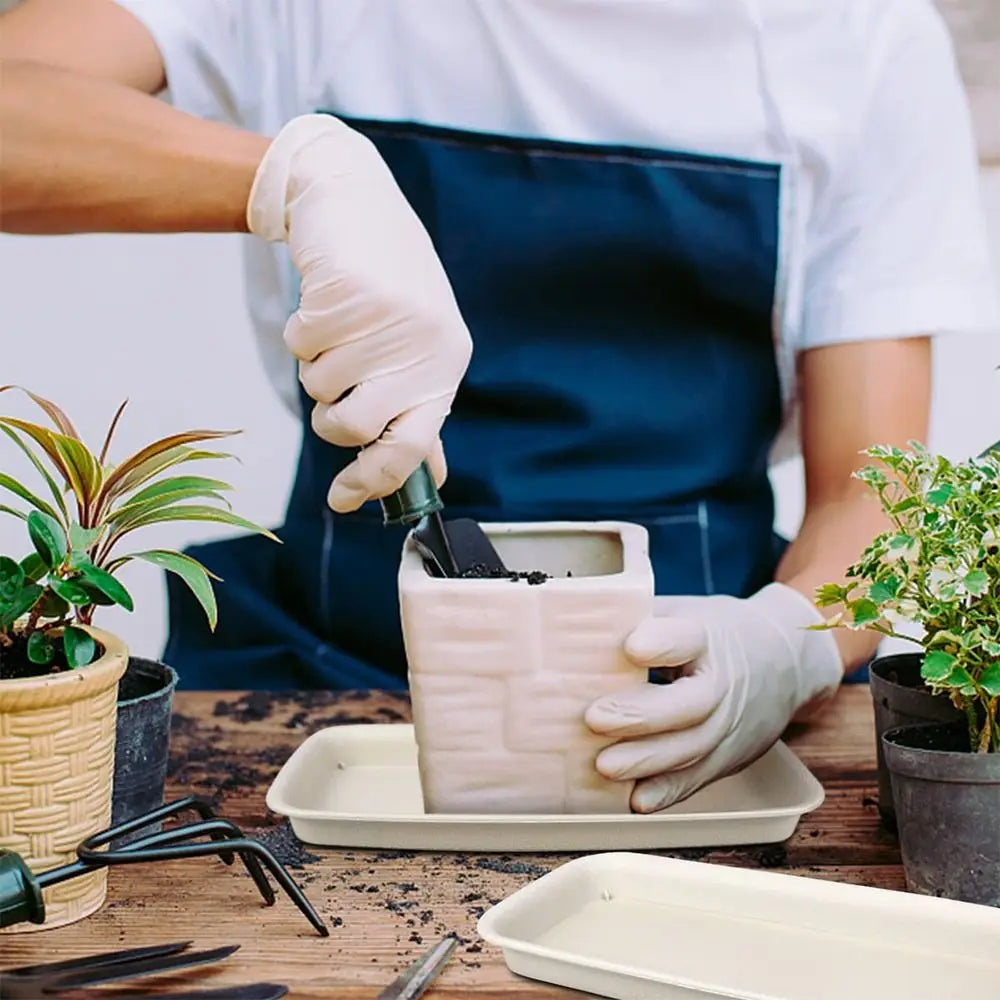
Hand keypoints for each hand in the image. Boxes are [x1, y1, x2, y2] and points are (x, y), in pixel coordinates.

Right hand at [247, 115, 471, 511]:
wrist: (356, 198)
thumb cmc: (389, 286)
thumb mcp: (418, 346)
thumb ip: (418, 408)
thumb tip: (432, 475)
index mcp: (446, 367)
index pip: (413, 447)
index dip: (372, 481)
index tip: (341, 499)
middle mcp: (425, 347)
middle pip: (352, 427)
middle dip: (328, 417)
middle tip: (332, 385)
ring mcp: (388, 320)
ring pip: (319, 386)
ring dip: (314, 364)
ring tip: (338, 325)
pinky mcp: (349, 293)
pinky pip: (299, 345)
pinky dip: (300, 330)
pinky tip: (325, 300)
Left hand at [585, 583, 842, 811]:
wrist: (787, 660)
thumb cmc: (718, 633)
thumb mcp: (689, 612)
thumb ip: (642, 619)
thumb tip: (576, 623)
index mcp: (708, 637)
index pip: (688, 639)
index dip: (662, 643)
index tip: (631, 646)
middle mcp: (724, 684)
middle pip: (690, 704)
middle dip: (642, 715)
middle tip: (594, 718)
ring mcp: (729, 726)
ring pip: (691, 748)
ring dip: (646, 761)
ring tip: (603, 765)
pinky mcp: (728, 757)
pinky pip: (697, 778)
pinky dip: (667, 792)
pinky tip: (636, 801)